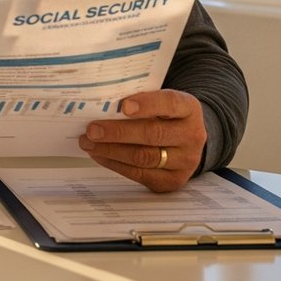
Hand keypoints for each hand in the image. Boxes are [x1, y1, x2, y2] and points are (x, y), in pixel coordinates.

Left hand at [78, 90, 206, 191]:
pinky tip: (99, 155)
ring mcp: (185, 161)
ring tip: (88, 143)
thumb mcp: (160, 102)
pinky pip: (140, 174)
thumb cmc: (164, 116)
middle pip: (153, 134)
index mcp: (189, 109)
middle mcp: (192, 135)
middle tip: (92, 130)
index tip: (123, 105)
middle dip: (118, 132)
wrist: (185, 141)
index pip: (170, 103)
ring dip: (111, 150)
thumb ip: (138, 101)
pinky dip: (115, 164)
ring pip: (144, 157)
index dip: (147, 104)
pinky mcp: (172, 180)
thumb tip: (102, 104)